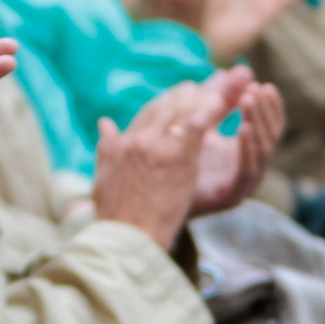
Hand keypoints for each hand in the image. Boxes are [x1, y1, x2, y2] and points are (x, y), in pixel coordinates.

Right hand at [92, 80, 234, 251]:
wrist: (126, 236)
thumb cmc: (114, 217)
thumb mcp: (103, 177)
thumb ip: (107, 148)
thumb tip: (105, 124)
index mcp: (122, 145)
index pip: (147, 114)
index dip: (166, 101)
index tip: (180, 93)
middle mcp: (139, 141)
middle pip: (167, 109)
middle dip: (186, 95)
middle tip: (201, 87)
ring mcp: (160, 148)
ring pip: (183, 113)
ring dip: (201, 99)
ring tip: (219, 90)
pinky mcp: (179, 159)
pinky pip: (197, 127)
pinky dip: (208, 112)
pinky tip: (221, 104)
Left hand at [188, 72, 285, 215]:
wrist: (153, 200)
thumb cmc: (177, 161)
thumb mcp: (201, 124)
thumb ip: (219, 100)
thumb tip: (241, 69)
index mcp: (245, 151)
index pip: (266, 124)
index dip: (266, 104)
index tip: (258, 82)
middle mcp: (249, 167)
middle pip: (269, 135)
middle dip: (263, 110)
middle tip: (255, 88)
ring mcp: (243, 183)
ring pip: (263, 150)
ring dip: (258, 122)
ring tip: (248, 99)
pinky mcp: (233, 195)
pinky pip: (248, 170)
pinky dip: (249, 148)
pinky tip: (244, 127)